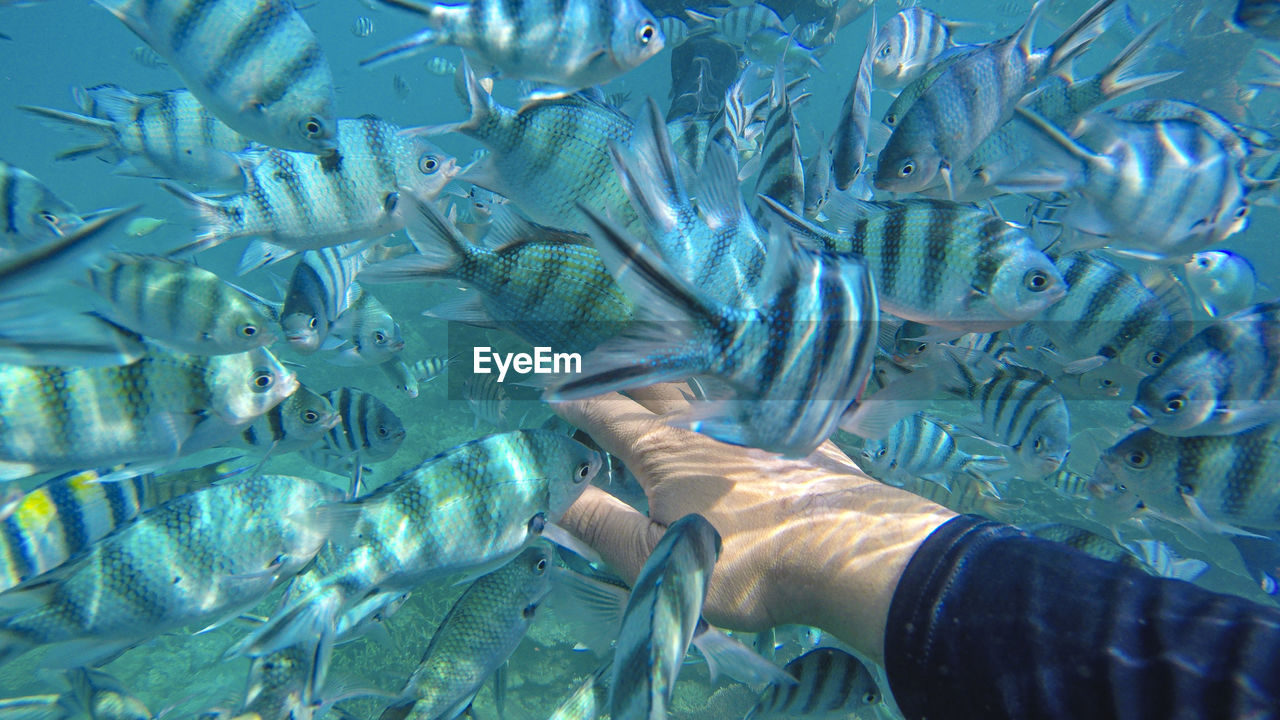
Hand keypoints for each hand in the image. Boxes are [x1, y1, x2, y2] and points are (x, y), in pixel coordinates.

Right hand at [552, 384, 955, 662]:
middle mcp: (709, 427)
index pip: (610, 417)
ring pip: (711, 388)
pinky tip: (748, 399)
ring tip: (667, 371)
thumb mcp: (654, 560)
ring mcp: (762, 428)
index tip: (552, 390)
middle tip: (606, 365)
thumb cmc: (743, 562)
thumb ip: (601, 525)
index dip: (578, 405)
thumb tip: (552, 493)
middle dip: (627, 374)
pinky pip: (763, 404)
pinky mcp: (807, 441)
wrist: (847, 552)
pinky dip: (741, 395)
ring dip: (681, 376)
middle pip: (659, 389)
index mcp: (666, 453)